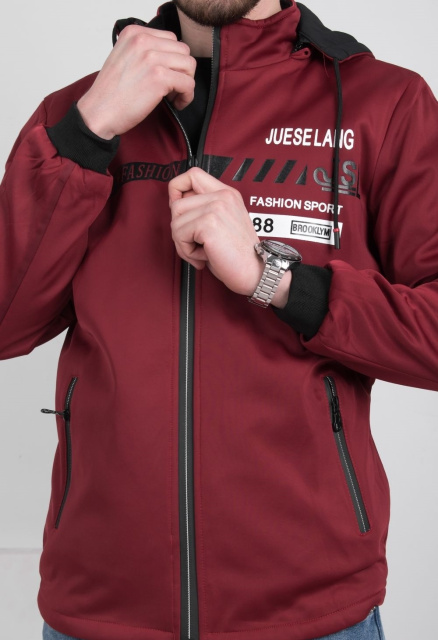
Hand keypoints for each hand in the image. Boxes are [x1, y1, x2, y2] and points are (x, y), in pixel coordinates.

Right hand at [77, 25, 195, 138]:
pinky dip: (187, 96)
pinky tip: (176, 104)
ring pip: (189, 65)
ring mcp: (152, 58)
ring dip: (186, 82)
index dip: (173, 60)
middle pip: (183, 51)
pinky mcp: (160, 77)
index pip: (171, 39)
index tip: (166, 76)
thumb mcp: (123, 57)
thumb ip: (143, 51)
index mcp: (134, 33)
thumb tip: (170, 58)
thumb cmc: (111, 92)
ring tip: (173, 96)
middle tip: (172, 88)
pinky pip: (189, 84)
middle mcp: (143, 40)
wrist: (99, 112)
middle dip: (182, 71)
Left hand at [169, 167, 291, 306]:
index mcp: (227, 194)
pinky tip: (204, 255)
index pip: (192, 175)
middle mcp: (222, 197)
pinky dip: (187, 251)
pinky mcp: (209, 223)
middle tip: (196, 244)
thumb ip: (203, 210)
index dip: (177, 190)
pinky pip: (179, 235)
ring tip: (202, 251)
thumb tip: (176, 207)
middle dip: (180, 229)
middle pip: (177, 203)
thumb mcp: (222, 223)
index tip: (180, 211)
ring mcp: (216, 207)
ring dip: (183, 243)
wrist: (256, 272)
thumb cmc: (239, 255)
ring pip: (175, 221)